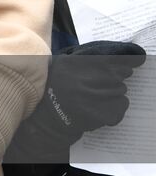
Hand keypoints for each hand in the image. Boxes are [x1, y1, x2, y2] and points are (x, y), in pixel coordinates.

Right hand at [21, 40, 145, 149]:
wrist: (49, 119)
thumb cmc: (57, 89)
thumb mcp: (60, 66)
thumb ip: (80, 57)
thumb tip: (111, 57)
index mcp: (71, 65)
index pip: (108, 59)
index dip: (121, 63)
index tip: (125, 67)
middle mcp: (81, 80)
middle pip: (117, 75)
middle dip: (118, 79)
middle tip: (113, 83)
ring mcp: (91, 99)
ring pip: (121, 91)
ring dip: (116, 93)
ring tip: (104, 97)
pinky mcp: (99, 114)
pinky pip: (120, 106)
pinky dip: (117, 107)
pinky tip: (105, 108)